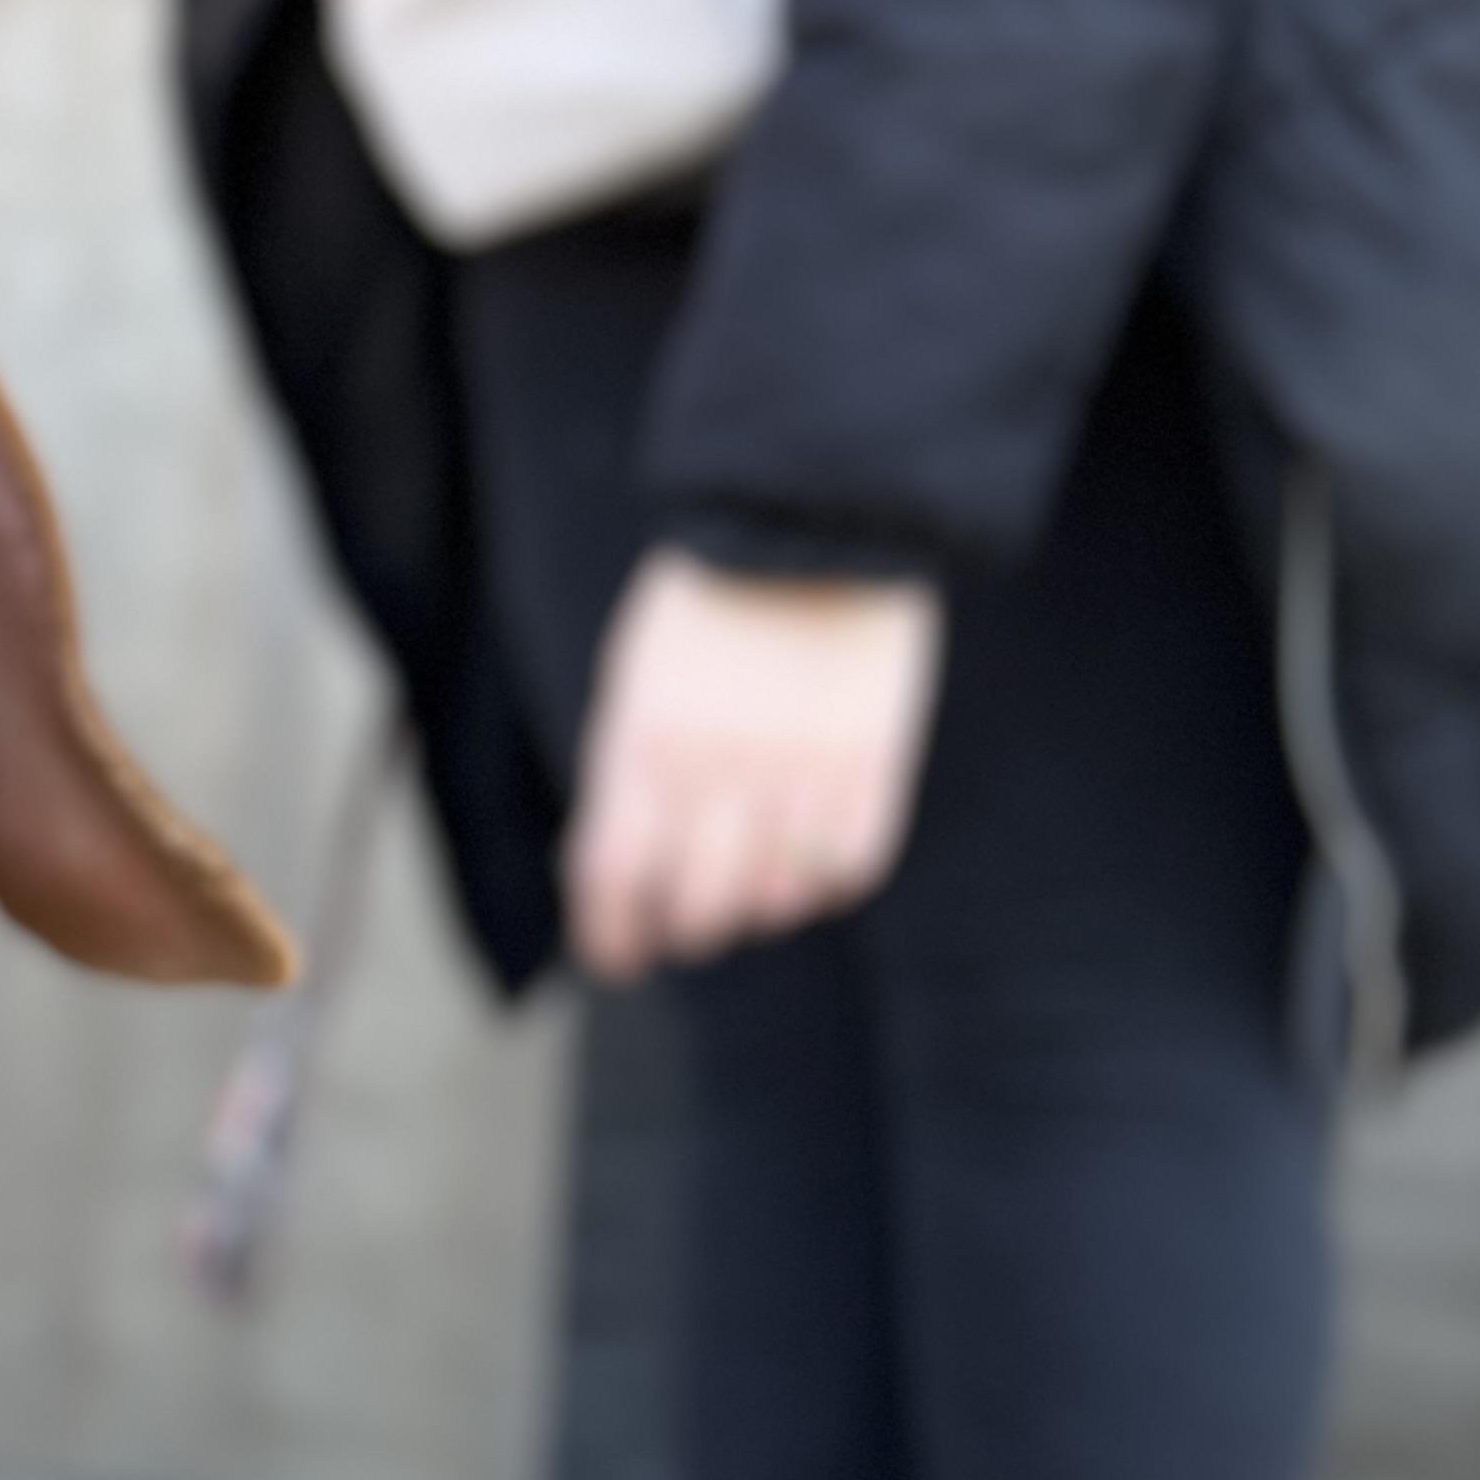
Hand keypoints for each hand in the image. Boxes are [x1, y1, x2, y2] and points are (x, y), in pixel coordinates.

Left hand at [563, 546, 945, 981]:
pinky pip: (852, 868)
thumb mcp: (631, 687)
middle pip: (698, 911)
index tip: (621, 959)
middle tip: (693, 919)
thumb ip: (619, 783)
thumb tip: (605, 882)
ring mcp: (801, 767)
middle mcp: (716, 767)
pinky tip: (816, 854)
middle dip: (688, 930)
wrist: (804, 520)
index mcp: (640, 745)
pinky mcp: (874, 761)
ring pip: (778, 901)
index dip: (613, 941)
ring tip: (758, 874)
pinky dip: (830, 881)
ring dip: (762, 906)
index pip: (613, 882)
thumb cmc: (703, 613)